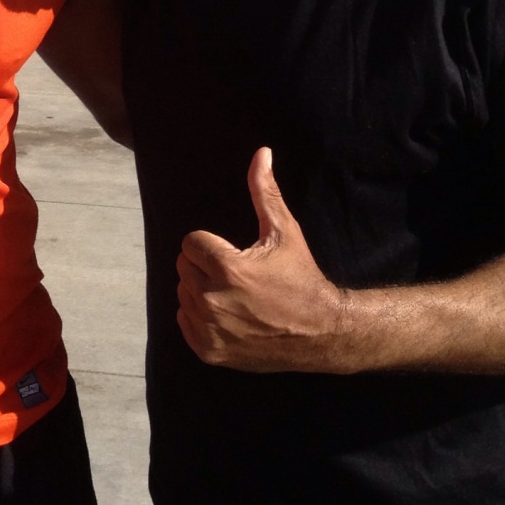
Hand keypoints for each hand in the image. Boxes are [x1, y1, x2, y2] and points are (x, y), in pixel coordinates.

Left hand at [177, 149, 350, 372]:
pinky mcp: (210, 351)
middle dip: (205, 266)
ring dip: (201, 291)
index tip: (234, 254)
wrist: (321, 332)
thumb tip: (262, 153)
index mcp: (227, 268)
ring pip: (183, 294)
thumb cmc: (301, 277)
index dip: (211, 245)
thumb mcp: (284, 232)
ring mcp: (210, 329)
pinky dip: (199, 318)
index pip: (190, 243)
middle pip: (183, 267)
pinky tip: (228, 316)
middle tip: (236, 275)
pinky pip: (184, 322)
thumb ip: (264, 192)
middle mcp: (213, 300)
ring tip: (235, 295)